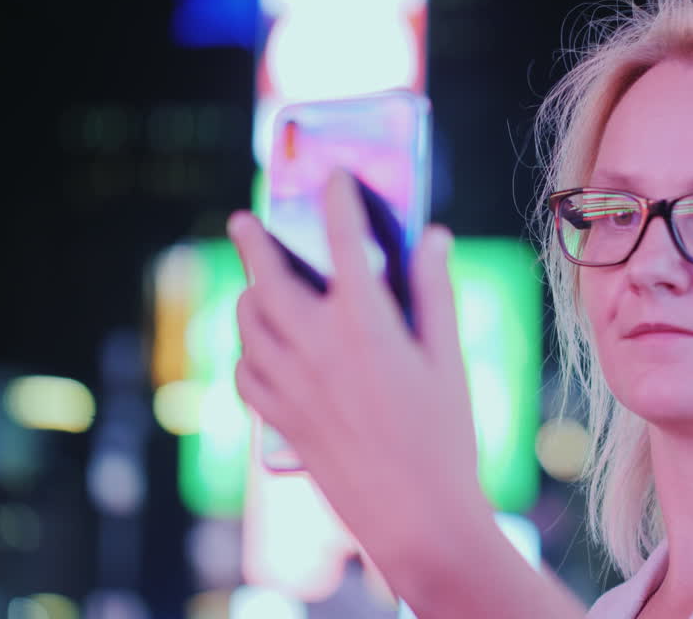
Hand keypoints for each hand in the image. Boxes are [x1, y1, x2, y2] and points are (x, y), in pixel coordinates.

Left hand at [228, 168, 487, 588]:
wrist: (414, 516)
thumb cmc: (443, 437)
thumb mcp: (448, 358)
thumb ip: (434, 291)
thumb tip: (432, 236)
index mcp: (365, 322)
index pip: (342, 238)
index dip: (337, 198)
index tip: (334, 176)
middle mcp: (315, 345)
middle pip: (268, 276)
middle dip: (254, 240)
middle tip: (244, 218)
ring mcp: (290, 384)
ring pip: (248, 321)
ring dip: (250, 293)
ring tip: (257, 281)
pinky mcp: (279, 418)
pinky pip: (244, 370)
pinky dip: (246, 348)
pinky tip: (260, 347)